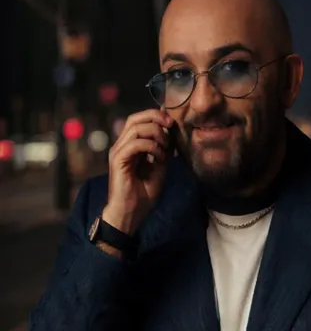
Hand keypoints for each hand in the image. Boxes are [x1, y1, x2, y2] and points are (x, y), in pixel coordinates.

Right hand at [103, 108, 173, 234]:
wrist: (131, 214)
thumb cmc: (144, 194)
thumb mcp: (160, 167)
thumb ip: (164, 149)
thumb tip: (172, 131)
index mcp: (130, 145)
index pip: (139, 120)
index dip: (156, 116)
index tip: (173, 123)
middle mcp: (122, 145)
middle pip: (135, 118)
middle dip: (155, 117)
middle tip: (171, 125)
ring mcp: (118, 152)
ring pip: (135, 128)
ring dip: (156, 134)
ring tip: (165, 148)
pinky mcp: (118, 160)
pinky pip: (134, 144)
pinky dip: (151, 146)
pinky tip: (159, 157)